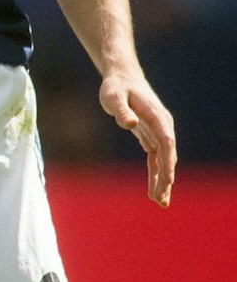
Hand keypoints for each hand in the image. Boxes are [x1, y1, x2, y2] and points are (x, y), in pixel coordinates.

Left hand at [98, 72, 175, 206]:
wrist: (122, 79)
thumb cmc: (116, 87)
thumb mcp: (113, 96)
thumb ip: (122, 110)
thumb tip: (132, 124)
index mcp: (157, 117)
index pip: (166, 142)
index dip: (168, 162)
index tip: (168, 180)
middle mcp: (162, 126)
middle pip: (168, 155)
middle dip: (166, 178)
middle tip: (161, 200)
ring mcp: (158, 132)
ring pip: (163, 160)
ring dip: (162, 180)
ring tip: (160, 202)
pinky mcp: (150, 137)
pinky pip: (155, 158)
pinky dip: (155, 173)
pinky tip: (153, 189)